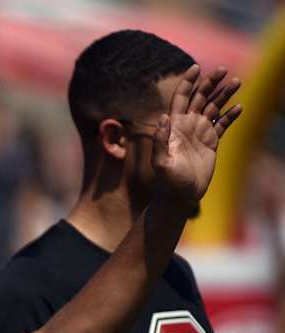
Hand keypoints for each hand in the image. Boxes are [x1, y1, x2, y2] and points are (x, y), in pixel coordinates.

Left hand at [151, 65, 241, 209]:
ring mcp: (200, 133)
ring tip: (237, 81)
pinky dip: (230, 116)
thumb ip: (160, 140)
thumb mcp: (161, 162)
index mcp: (174, 126)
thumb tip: (163, 118)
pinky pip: (222, 125)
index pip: (180, 98)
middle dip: (210, 83)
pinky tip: (239, 107)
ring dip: (224, 95)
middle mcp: (187, 126)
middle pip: (199, 98)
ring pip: (213, 108)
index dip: (187, 82)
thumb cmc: (168, 181)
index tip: (196, 67)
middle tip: (222, 69)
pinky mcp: (211, 144)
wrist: (179, 196)